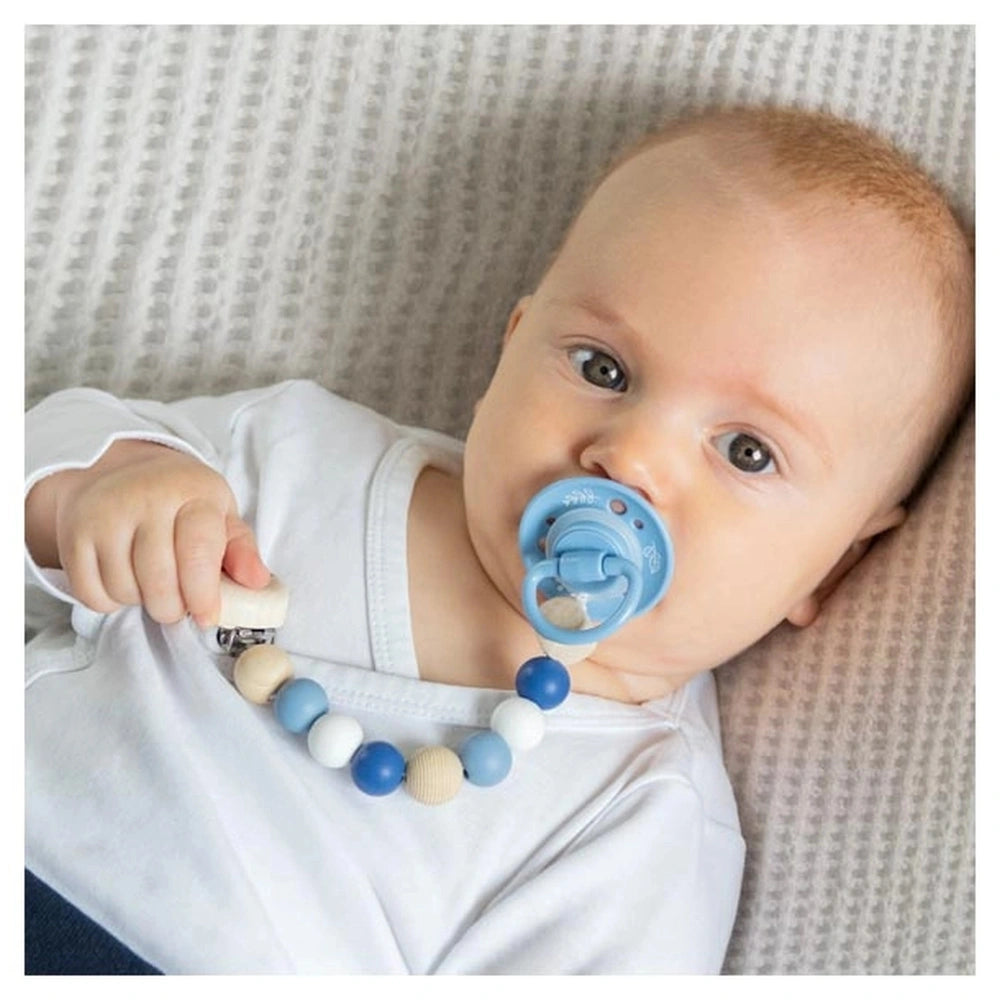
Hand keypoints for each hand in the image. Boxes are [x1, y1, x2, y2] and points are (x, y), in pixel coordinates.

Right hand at [26, 439, 270, 626]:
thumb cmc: (181, 502)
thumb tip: (257, 582)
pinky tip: (124, 581)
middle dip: (173, 607)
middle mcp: (145, 497)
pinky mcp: (74, 535)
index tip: (207, 617)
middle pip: (159, 579)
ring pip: (125, 590)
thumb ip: (241, 549)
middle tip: (180, 605)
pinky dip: (110, 602)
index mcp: (192, 491)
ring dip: (142, 602)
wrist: (117, 472)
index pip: (197, 550)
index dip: (203, 592)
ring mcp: (105, 514)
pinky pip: (92, 593)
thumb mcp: (220, 515)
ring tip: (152, 583)